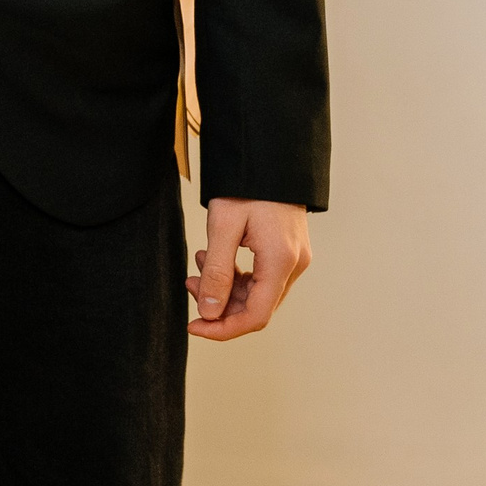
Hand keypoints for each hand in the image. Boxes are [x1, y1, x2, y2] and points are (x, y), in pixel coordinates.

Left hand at [187, 199, 310, 341]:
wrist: (269, 156)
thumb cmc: (246, 185)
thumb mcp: (223, 226)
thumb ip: (217, 272)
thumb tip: (210, 312)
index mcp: (281, 261)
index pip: (255, 316)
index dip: (222, 329)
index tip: (193, 325)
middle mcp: (294, 265)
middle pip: (256, 307)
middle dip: (219, 303)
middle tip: (191, 282)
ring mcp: (295, 259)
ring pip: (257, 293)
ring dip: (225, 287)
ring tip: (200, 263)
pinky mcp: (288, 251)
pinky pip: (261, 277)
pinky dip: (236, 275)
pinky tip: (214, 257)